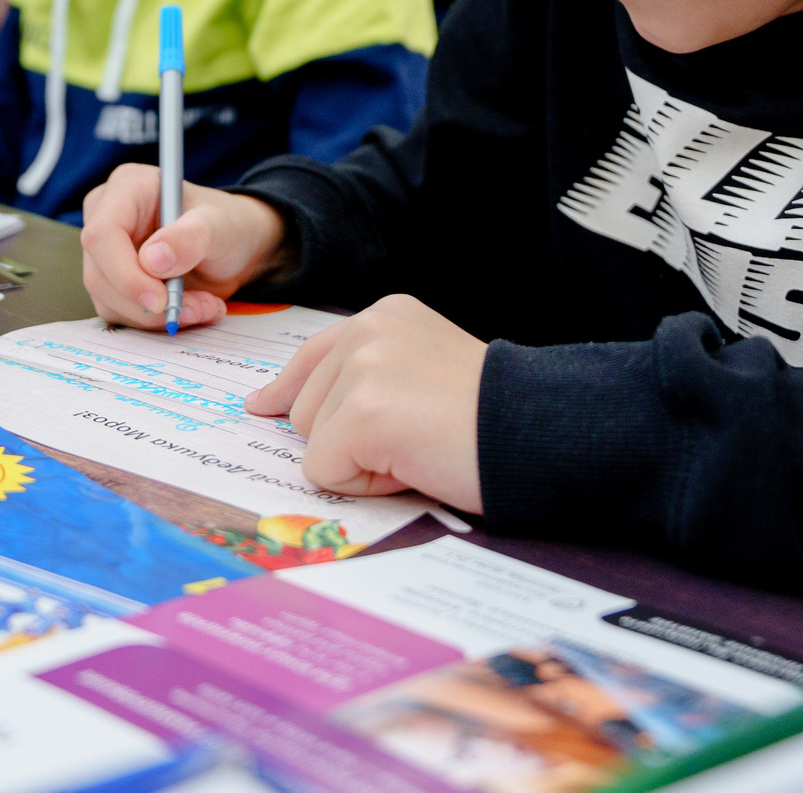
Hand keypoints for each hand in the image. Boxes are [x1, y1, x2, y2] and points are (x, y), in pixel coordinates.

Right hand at [80, 166, 287, 329]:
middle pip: (100, 274)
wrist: (234, 248)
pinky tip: (191, 309)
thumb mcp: (220, 225)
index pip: (102, 235)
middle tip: (199, 309)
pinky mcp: (113, 282)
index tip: (160, 300)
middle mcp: (106, 217)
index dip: (125, 273)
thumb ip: (191, 237)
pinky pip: (122, 313)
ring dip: (156, 317)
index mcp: (128, 187)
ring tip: (204, 307)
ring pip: (108, 300)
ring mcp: (106, 253)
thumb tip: (153, 260)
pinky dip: (156, 321)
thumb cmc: (226, 224)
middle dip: (148, 303)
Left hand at [244, 294, 485, 511]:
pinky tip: (413, 466)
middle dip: (348, 440)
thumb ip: (365, 375)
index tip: (264, 405)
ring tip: (419, 448)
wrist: (538, 430)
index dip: (288, 389)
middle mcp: (368, 331)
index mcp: (384, 316)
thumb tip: (281, 407)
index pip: (312, 355)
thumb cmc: (489, 416)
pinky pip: (325, 472)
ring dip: (358, 463)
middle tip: (415, 439)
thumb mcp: (421, 368)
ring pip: (312, 442)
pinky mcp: (364, 415)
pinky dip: (365, 486)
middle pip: (305, 408)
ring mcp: (364, 370)